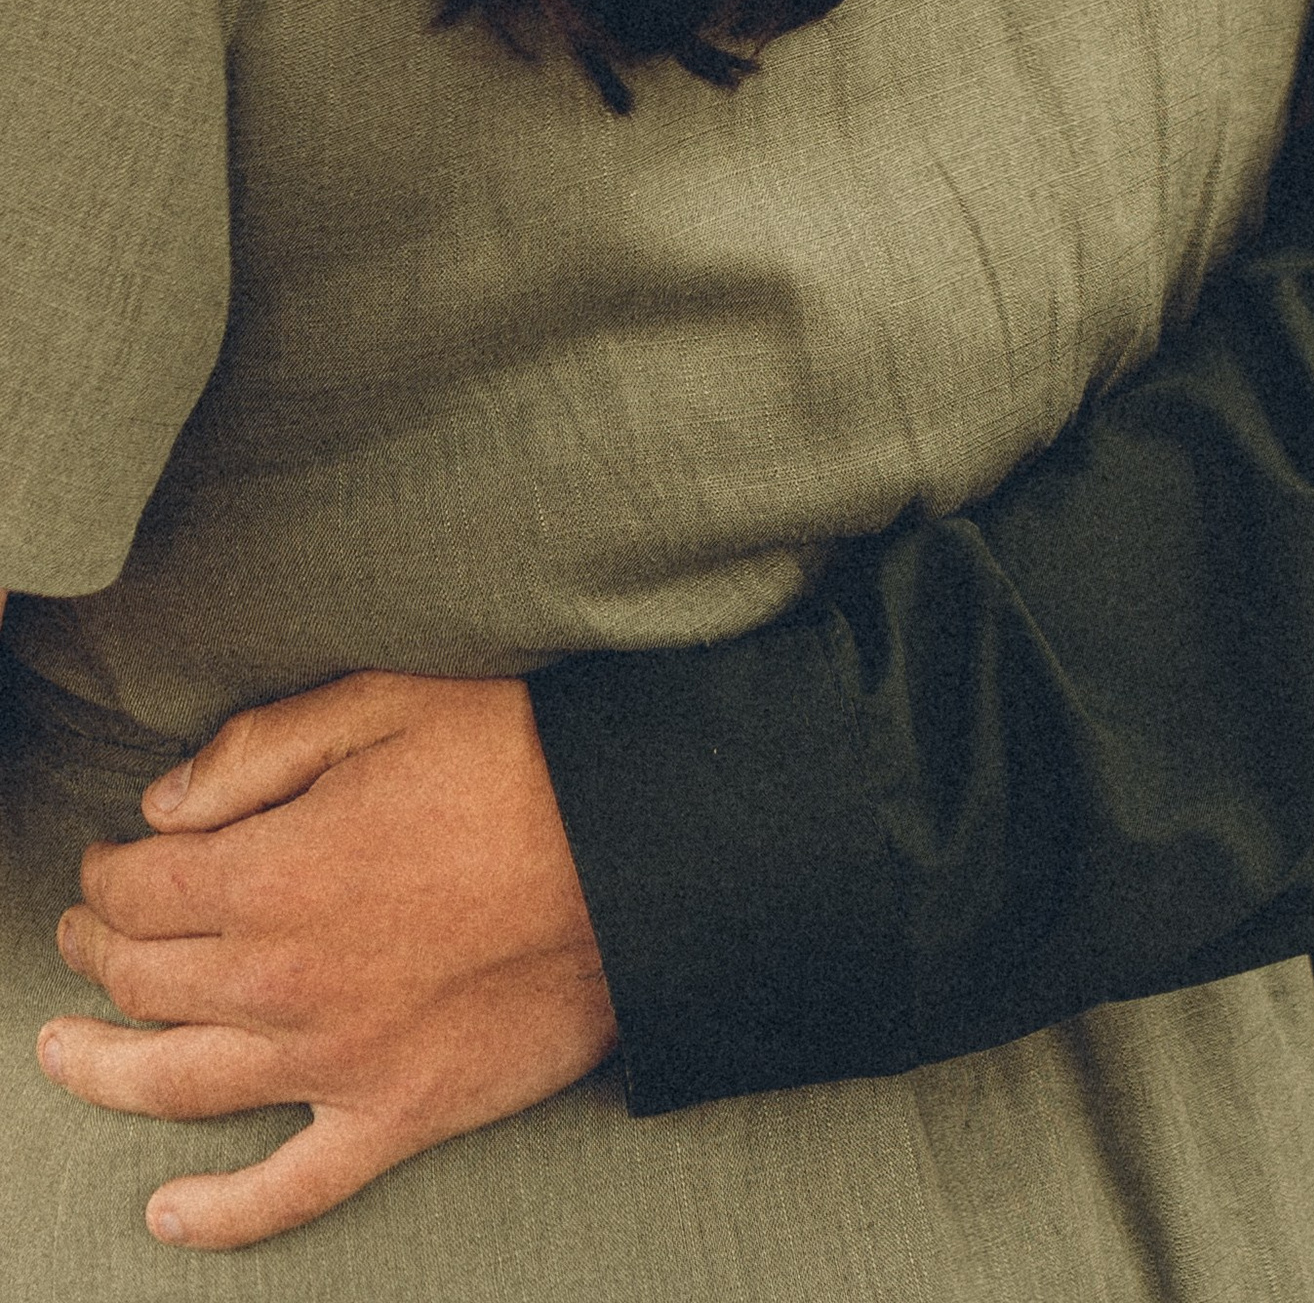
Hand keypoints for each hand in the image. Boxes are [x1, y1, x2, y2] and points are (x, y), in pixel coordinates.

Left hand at [42, 671, 615, 1251]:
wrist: (644, 852)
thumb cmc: (521, 759)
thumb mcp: (387, 703)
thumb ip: (258, 750)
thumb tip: (158, 806)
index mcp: (275, 872)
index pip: (141, 886)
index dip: (107, 871)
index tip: (107, 861)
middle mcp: (284, 979)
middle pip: (145, 981)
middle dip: (97, 953)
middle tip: (85, 937)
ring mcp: (336, 1060)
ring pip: (180, 1085)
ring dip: (105, 1071)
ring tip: (65, 1054)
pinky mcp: (396, 1115)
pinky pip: (289, 1189)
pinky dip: (219, 1214)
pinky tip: (167, 1214)